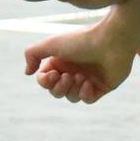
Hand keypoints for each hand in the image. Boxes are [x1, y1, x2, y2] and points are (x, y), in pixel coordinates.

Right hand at [23, 21, 138, 103]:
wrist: (111, 40)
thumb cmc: (81, 40)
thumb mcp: (51, 43)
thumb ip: (32, 53)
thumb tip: (27, 72)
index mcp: (61, 61)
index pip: (45, 80)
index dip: (45, 82)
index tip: (53, 73)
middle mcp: (73, 70)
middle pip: (57, 91)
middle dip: (59, 87)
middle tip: (67, 76)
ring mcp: (88, 79)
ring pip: (72, 97)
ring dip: (73, 89)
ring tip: (80, 76)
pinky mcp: (102, 86)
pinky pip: (88, 99)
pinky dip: (85, 94)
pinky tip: (89, 83)